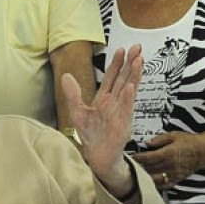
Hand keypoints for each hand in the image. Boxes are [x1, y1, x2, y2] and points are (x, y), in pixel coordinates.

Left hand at [62, 44, 141, 187]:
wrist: (97, 155)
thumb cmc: (90, 135)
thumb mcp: (77, 111)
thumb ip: (73, 94)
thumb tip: (66, 75)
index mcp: (104, 98)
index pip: (112, 77)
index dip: (116, 63)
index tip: (121, 49)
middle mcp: (115, 102)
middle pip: (124, 78)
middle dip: (130, 63)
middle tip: (137, 47)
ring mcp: (121, 111)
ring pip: (129, 89)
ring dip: (134, 75)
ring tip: (139, 60)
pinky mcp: (123, 123)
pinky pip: (126, 108)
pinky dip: (128, 97)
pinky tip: (131, 86)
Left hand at [134, 131, 204, 188]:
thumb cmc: (189, 141)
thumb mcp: (173, 135)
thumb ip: (159, 139)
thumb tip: (147, 143)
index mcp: (168, 153)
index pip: (149, 158)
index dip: (139, 158)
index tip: (132, 157)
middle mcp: (170, 164)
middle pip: (150, 168)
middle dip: (140, 167)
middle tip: (132, 165)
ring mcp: (174, 173)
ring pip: (156, 178)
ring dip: (146, 177)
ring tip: (139, 174)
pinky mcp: (178, 178)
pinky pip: (165, 184)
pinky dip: (157, 184)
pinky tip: (151, 182)